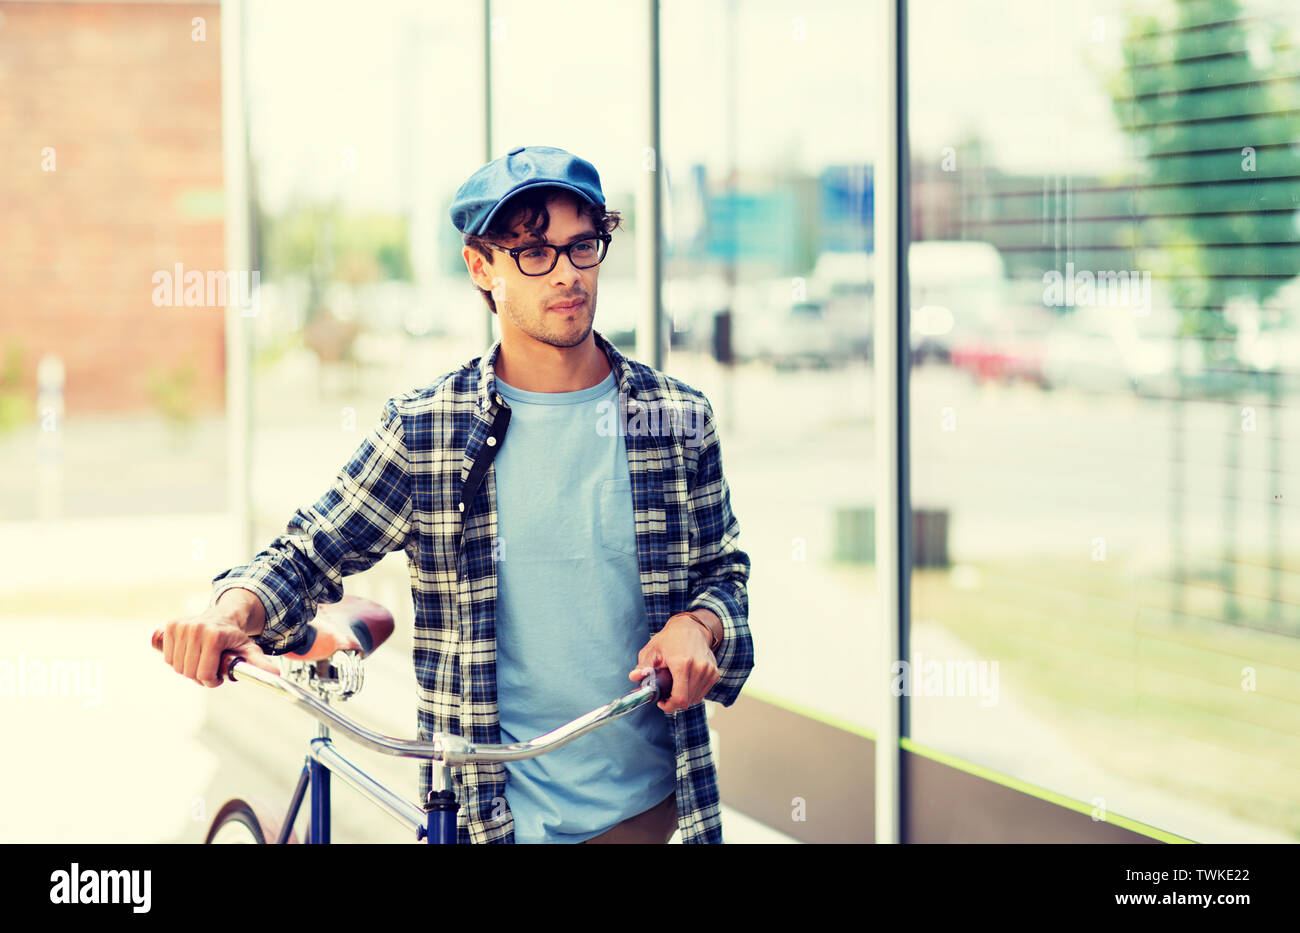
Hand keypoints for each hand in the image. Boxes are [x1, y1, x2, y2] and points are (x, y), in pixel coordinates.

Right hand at [156, 607, 279, 686]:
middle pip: (189, 671)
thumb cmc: (235, 637)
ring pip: (177, 666)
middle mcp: (195, 628)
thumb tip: (276, 674)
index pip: (204, 673)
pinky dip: (177, 661)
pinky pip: (167, 657)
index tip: (217, 678)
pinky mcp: (171, 626)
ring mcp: (181, 626)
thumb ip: (259, 663)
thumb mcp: (249, 649)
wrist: (223, 616)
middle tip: (210, 671)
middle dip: (200, 677)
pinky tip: (190, 654)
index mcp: (214, 635)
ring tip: (201, 662)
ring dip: (188, 670)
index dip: (211, 681)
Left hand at [627, 615, 719, 713]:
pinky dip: (693, 693)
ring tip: (674, 686)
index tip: (661, 703)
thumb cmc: (669, 639)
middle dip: (674, 702)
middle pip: (687, 701)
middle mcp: (699, 667)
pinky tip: (684, 683)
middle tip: (665, 693)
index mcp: (683, 663)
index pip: (680, 698)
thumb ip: (643, 666)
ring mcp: (709, 670)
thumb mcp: (652, 650)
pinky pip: (702, 693)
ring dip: (684, 697)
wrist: (691, 627)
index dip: (669, 706)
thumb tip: (634, 677)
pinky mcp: (714, 673)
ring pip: (695, 698)